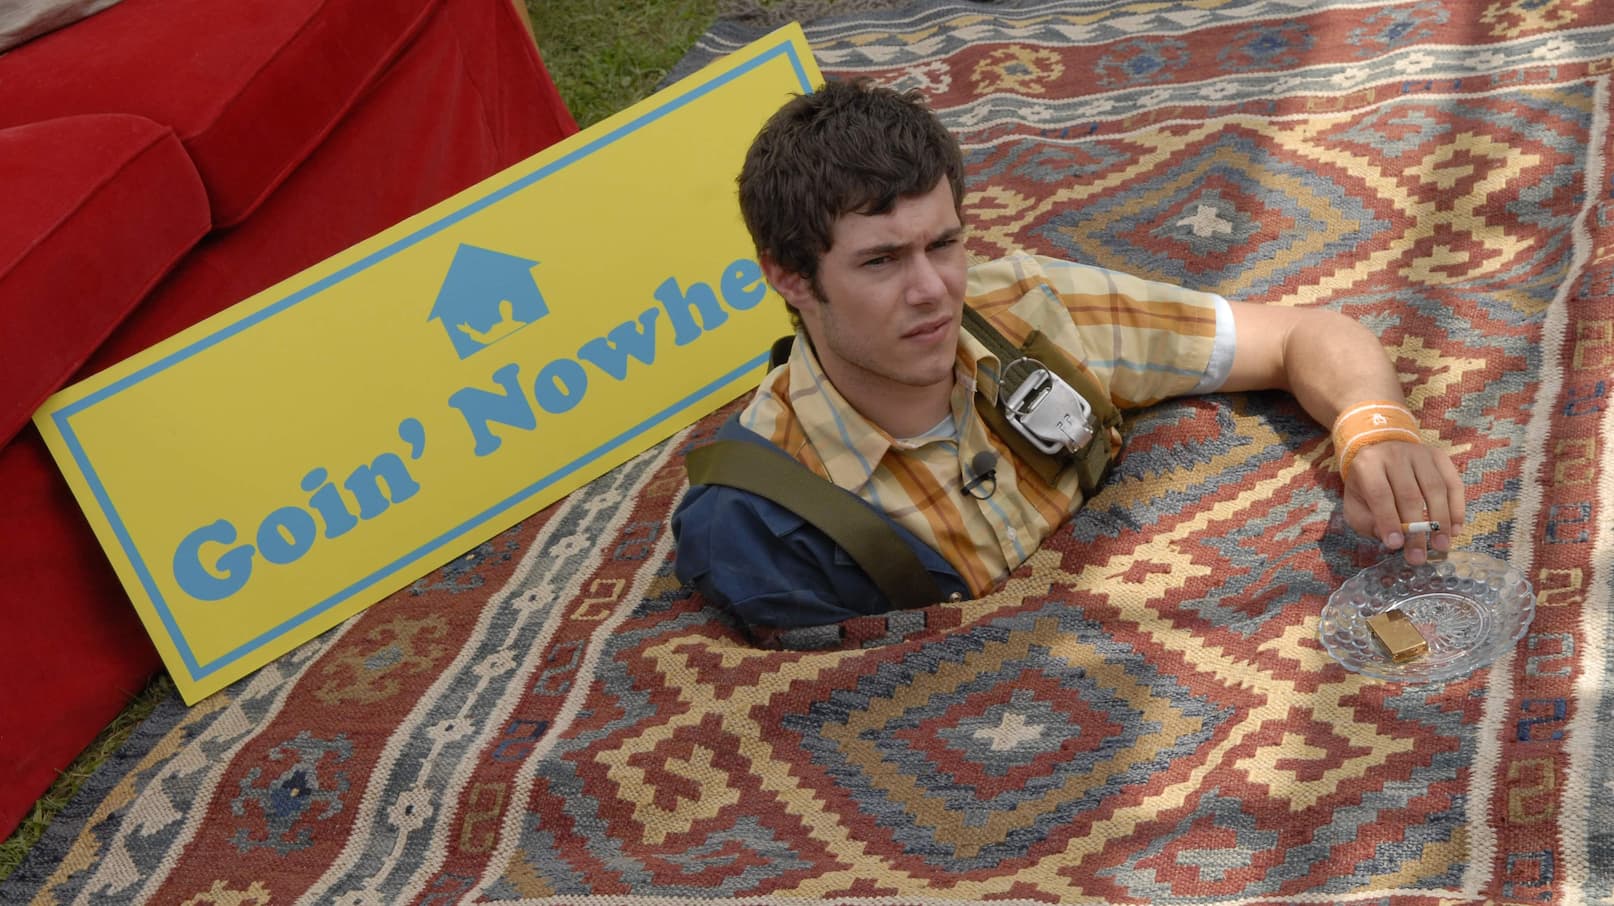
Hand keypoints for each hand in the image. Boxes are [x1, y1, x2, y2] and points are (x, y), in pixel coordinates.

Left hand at [1340, 441, 1465, 564]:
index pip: (1380, 494)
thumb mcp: (1356, 504)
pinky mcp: (1440, 456)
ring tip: (1441, 546)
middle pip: (1410, 494)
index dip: (1389, 521)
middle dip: (1416, 529)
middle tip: (1419, 556)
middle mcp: (1394, 454)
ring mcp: (1420, 453)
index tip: (1396, 545)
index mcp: (1368, 464)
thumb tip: (1394, 538)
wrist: (1382, 454)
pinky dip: (1456, 509)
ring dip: (1440, 521)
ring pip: (1435, 489)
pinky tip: (1454, 530)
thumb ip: (1367, 522)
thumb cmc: (1368, 487)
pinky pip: (1453, 484)